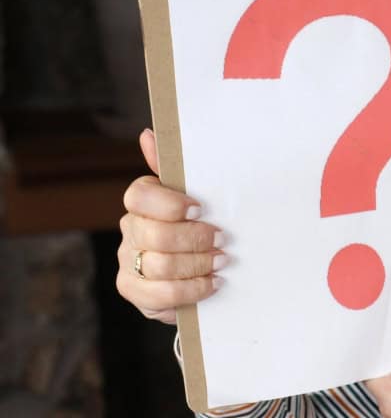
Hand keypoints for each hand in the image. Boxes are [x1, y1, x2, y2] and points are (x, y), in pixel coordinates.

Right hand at [115, 129, 225, 324]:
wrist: (203, 268)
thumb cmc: (202, 224)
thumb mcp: (200, 195)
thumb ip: (177, 169)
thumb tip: (148, 134)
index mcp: (143, 202)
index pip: (139, 196)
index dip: (169, 204)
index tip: (201, 209)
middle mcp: (130, 229)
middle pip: (154, 234)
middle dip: (195, 239)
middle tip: (223, 240)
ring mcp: (128, 261)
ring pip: (159, 265)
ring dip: (198, 265)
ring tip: (222, 261)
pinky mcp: (134, 291)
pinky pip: (159, 295)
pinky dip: (191, 290)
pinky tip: (212, 283)